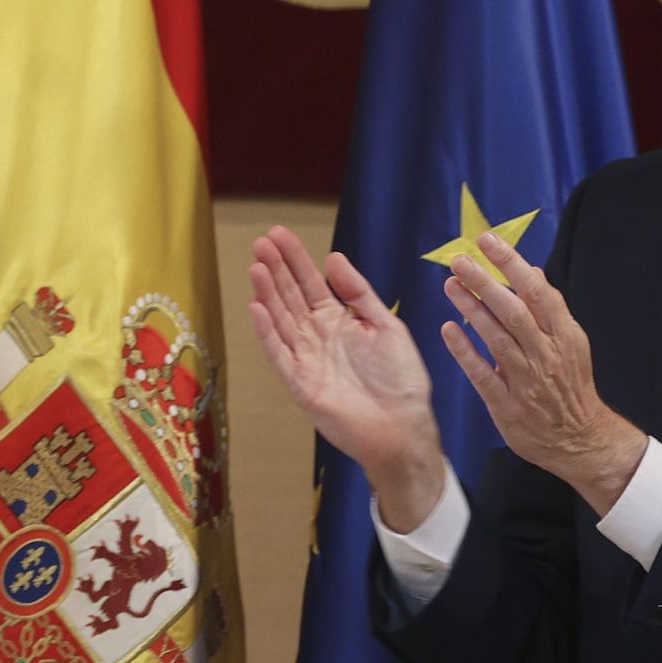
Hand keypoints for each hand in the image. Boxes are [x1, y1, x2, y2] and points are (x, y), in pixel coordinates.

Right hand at [247, 225, 448, 528]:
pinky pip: (280, 354)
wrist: (405, 428)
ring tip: (256, 267)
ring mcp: (306, 360)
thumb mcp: (386, 325)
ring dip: (267, 294)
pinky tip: (256, 308)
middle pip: (290, 297)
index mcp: (338, 321)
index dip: (295, 259)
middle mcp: (317, 337)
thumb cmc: (401, 381)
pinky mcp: (301, 384)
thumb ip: (359, 293)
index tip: (278, 234)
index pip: (310, 284)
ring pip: (281, 320)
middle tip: (261, 242)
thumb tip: (333, 258)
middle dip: (276, 269)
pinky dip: (267, 332)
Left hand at [439, 231, 644, 515]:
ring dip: (471, 310)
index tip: (488, 241)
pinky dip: (465, 352)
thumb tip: (532, 271)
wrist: (582, 441)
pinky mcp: (508, 406)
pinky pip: (483, 374)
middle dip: (485, 283)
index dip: (512, 264)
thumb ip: (549, 310)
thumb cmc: (571, 387)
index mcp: (565, 336)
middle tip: (459, 261)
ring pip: (497, 339)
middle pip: (514, 311)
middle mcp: (548, 355)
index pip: (538, 291)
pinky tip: (448, 330)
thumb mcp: (570, 345)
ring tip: (450, 285)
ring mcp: (528, 381)